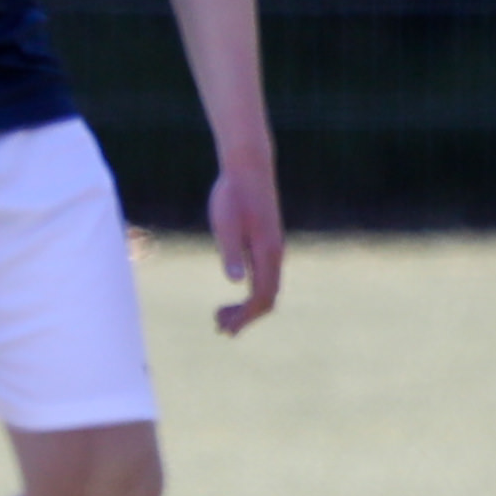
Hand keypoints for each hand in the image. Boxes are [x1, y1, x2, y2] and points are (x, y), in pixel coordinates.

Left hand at [207, 154, 284, 334]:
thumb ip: (232, 252)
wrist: (249, 168)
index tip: (224, 328)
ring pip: (267, 288)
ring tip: (221, 315)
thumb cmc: (233, 194)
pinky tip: (234, 289)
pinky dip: (250, 291)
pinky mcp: (267, 243)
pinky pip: (265, 276)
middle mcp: (275, 254)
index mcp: (267, 253)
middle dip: (246, 317)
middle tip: (220, 328)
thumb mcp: (226, 224)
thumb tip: (235, 280)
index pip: (261, 296)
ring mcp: (273, 249)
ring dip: (247, 306)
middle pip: (267, 298)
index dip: (245, 317)